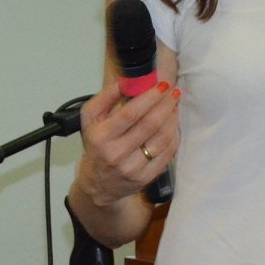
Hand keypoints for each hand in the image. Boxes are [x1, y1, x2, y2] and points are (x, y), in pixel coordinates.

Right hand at [73, 80, 180, 210]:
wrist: (98, 184)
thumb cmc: (96, 144)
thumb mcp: (90, 119)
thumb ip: (106, 97)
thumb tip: (127, 80)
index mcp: (102, 137)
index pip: (130, 114)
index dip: (149, 98)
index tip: (162, 85)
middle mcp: (116, 154)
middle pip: (150, 125)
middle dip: (165, 105)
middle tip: (174, 92)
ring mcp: (133, 168)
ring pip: (162, 139)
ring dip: (172, 119)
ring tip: (174, 106)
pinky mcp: (146, 178)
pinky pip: (167, 154)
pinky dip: (173, 136)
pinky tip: (173, 125)